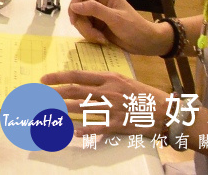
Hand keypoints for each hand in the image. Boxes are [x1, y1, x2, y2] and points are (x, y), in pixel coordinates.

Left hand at [40, 70, 169, 136]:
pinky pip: (96, 127)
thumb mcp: (124, 81)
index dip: (59, 77)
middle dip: (55, 92)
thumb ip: (105, 81)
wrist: (167, 112)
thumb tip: (85, 81)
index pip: (78, 75)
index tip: (44, 79)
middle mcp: (108, 91)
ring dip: (63, 110)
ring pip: (82, 108)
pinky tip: (71, 131)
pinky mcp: (118, 124)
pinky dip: (83, 130)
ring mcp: (112, 108)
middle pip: (75, 91)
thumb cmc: (145, 95)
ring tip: (48, 110)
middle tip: (39, 94)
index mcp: (110, 78)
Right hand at [65, 0, 172, 55]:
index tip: (75, 21)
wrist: (147, 43)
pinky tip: (102, 40)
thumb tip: (74, 6)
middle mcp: (99, 2)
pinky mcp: (98, 25)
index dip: (74, 7)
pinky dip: (91, 36)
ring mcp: (98, 14)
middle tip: (94, 36)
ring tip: (101, 39)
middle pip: (78, 10)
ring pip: (81, 21)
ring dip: (88, 32)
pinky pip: (86, 29)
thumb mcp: (115, 18)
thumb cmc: (134, 28)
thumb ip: (94, 9)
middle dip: (84, 25)